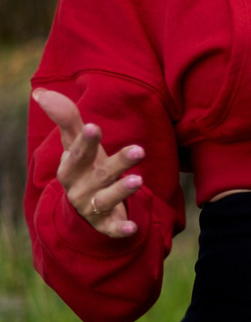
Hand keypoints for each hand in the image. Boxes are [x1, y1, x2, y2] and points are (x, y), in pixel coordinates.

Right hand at [32, 88, 144, 238]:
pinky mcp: (104, 224)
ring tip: (139, 180)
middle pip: (100, 174)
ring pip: (107, 199)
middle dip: (118, 163)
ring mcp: (92, 206)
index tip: (94, 127)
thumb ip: (66, 120)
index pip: (79, 152)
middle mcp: (81, 187)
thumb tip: (41, 92)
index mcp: (73, 167)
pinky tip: (133, 228)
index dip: (86, 141)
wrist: (80, 208)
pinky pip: (111, 228)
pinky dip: (120, 229)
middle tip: (139, 150)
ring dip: (122, 191)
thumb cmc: (83, 169)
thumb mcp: (75, 146)